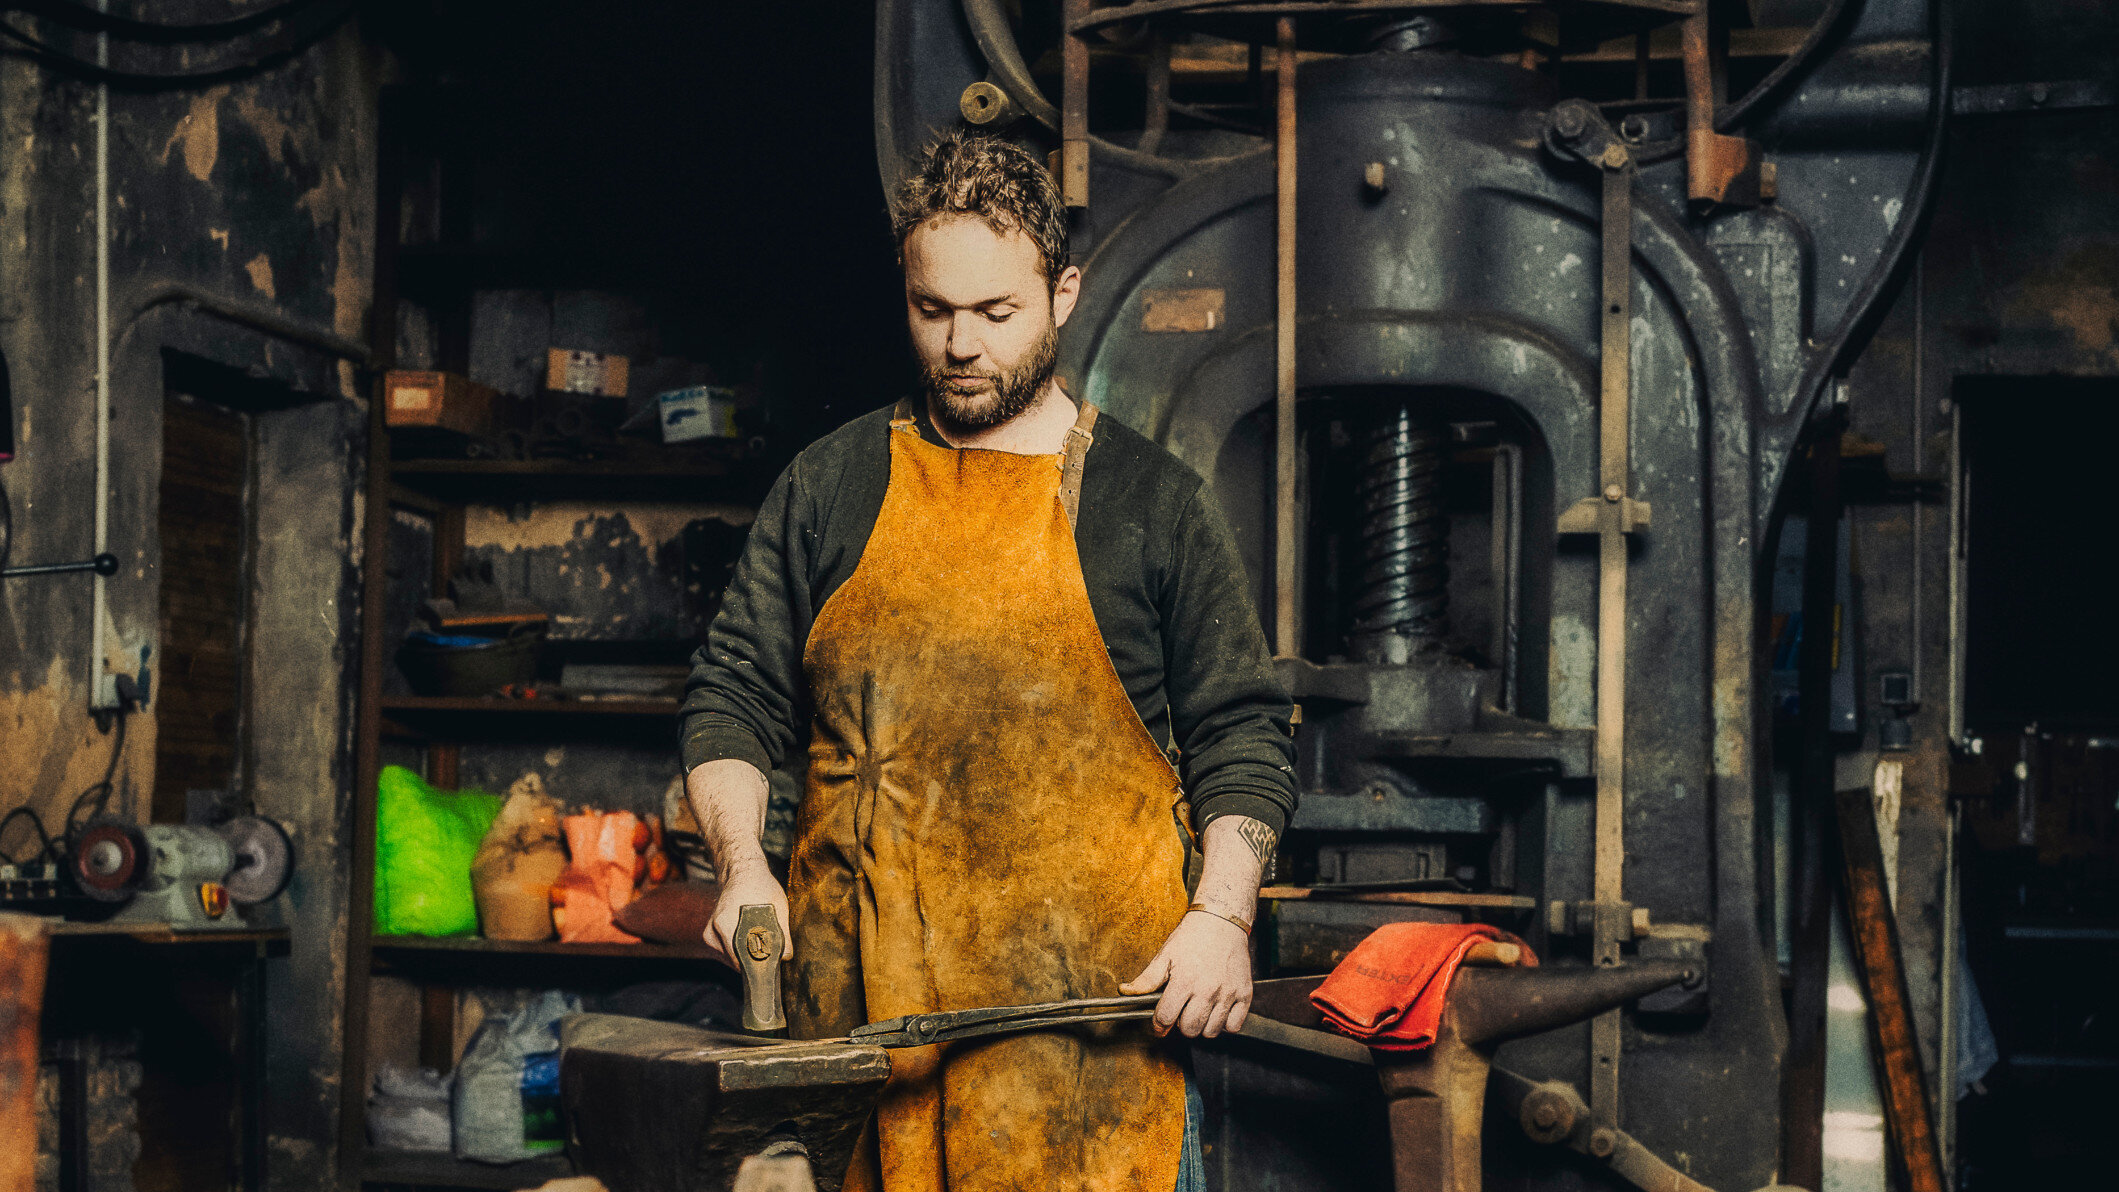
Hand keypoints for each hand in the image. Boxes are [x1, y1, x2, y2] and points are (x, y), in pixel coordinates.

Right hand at [702, 863, 791, 968]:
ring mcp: (710, 932)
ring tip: (758, 945)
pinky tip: (747, 943)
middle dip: (753, 963)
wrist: (743, 872)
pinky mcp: (709, 935)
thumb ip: (783, 933)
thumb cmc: (761, 886)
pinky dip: (736, 953)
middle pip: (735, 961)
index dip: (758, 966)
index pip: (741, 960)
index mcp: (728, 923)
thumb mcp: (778, 906)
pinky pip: (723, 953)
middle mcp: (715, 929)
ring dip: (744, 958)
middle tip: (768, 956)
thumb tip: (786, 956)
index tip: (770, 968)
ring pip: (729, 959)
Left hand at [1119, 910, 1252, 1037]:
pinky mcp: (1245, 994)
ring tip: (1199, 1010)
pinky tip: (1217, 1011)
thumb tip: (1125, 992)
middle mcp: (1207, 990)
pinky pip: (1234, 1026)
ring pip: (1211, 1032)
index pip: (1166, 1018)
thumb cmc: (1192, 937)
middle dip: (1180, 1025)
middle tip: (1181, 1012)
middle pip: (1189, 1029)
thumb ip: (1146, 979)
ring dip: (1202, 1026)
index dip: (1158, 1024)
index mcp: (1184, 981)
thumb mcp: (1165, 955)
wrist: (1222, 921)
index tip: (1159, 1024)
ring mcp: (1228, 994)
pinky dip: (1225, 1024)